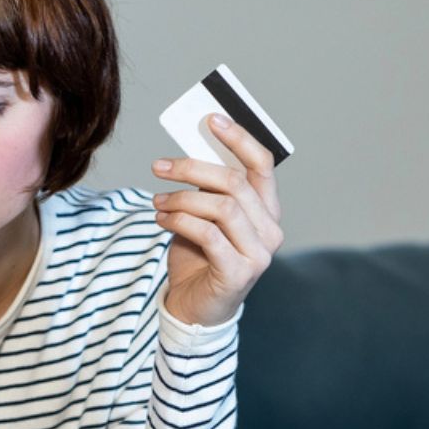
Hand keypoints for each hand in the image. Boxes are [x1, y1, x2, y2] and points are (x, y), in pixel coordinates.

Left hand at [151, 114, 284, 326]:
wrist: (194, 309)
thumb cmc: (200, 258)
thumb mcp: (203, 216)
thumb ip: (206, 189)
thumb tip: (191, 150)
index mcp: (267, 209)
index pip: (262, 164)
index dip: (239, 138)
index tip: (210, 119)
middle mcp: (271, 229)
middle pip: (235, 182)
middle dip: (192, 169)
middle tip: (159, 166)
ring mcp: (259, 254)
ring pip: (222, 206)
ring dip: (182, 199)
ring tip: (158, 202)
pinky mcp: (239, 273)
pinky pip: (208, 234)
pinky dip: (179, 222)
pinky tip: (161, 220)